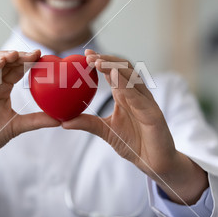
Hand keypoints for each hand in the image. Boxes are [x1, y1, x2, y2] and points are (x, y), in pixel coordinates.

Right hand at [0, 50, 60, 193]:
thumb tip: (60, 120)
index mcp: (2, 89)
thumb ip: (36, 120)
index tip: (41, 55)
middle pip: (4, 64)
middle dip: (18, 57)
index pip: (15, 70)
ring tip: (16, 54)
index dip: (27, 61)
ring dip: (2, 58)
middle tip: (34, 54)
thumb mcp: (16, 126)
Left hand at [62, 50, 207, 204]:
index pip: (114, 72)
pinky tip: (117, 80)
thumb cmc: (134, 144)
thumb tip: (63, 122)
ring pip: (132, 79)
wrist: (154, 162)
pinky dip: (128, 88)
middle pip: (123, 69)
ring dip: (116, 69)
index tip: (86, 54)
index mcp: (125, 96)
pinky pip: (140, 99)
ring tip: (99, 63)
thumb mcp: (105, 131)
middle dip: (107, 60)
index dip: (101, 61)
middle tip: (90, 57)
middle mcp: (137, 95)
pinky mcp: (154, 115)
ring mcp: (146, 103)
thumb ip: (87, 123)